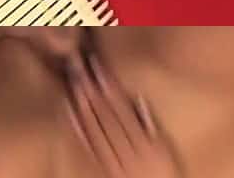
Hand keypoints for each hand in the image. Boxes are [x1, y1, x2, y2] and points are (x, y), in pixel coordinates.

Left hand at [67, 56, 183, 177]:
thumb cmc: (163, 172)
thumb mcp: (164, 147)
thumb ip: (151, 125)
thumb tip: (138, 99)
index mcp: (144, 142)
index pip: (122, 108)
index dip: (109, 86)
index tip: (97, 67)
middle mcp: (126, 150)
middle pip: (105, 115)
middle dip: (91, 90)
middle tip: (78, 67)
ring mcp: (111, 160)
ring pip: (94, 129)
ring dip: (82, 105)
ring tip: (72, 84)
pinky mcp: (102, 169)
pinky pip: (88, 147)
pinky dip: (78, 129)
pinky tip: (70, 113)